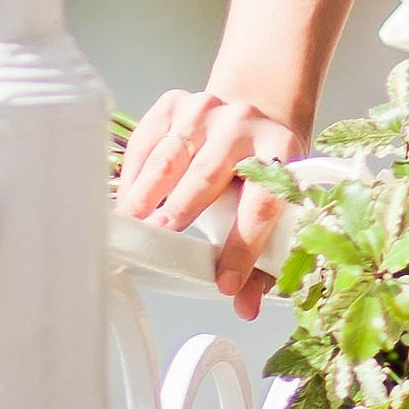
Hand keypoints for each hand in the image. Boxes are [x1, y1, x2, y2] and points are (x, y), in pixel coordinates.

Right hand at [116, 88, 299, 319]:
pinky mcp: (176, 102)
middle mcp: (245, 124)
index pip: (263, 203)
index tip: (224, 282)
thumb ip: (262, 261)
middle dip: (178, 212)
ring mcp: (207, 108)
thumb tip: (245, 306)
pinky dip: (133, 173)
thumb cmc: (262, 168)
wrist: (254, 112)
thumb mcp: (275, 205)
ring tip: (129, 225)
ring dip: (146, 194)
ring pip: (170, 157)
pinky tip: (128, 199)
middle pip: (207, 175)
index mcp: (281, 151)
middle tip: (155, 241)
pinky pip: (147, 140)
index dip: (243, 246)